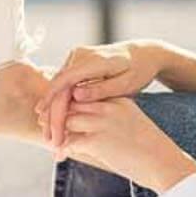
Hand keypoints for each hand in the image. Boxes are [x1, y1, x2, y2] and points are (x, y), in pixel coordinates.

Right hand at [34, 42, 163, 148]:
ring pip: (58, 89)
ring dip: (54, 114)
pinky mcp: (76, 65)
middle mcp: (79, 55)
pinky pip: (64, 87)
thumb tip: (75, 96)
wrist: (143, 54)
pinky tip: (60, 126)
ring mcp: (75, 58)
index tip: (52, 130)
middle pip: (57, 88)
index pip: (64, 83)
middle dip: (52, 116)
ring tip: (53, 139)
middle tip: (52, 142)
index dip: (54, 108)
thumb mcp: (125, 83)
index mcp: (92, 59)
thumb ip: (101, 89)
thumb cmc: (139, 70)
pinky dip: (61, 107)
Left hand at [53, 96, 195, 191]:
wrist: (165, 165)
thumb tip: (88, 129)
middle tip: (45, 127)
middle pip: (70, 103)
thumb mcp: (131, 125)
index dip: (68, 103)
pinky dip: (61, 149)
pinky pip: (69, 141)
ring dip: (55, 132)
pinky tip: (60, 156)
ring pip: (66, 120)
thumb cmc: (150, 150)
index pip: (83, 93)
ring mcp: (102, 122)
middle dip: (55, 115)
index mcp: (117, 99)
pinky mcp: (97, 141)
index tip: (58, 114)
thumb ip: (110, 120)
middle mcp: (108, 106)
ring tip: (52, 143)